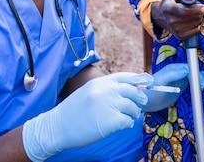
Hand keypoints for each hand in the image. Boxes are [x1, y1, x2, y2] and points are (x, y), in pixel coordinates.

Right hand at [22, 72, 150, 161]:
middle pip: (132, 91)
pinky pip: (128, 121)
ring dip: (133, 113)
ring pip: (133, 107)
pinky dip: (128, 124)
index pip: (125, 77)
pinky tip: (122, 125)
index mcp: (100, 82)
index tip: (146, 83)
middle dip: (139, 98)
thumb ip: (106, 88)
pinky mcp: (111, 121)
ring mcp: (109, 105)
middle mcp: (106, 91)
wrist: (57, 126)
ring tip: (128, 117)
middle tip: (140, 104)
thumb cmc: (73, 111)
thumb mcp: (89, 91)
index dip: (138, 80)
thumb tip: (129, 89)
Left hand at [141, 63, 203, 111]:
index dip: (196, 74)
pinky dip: (197, 85)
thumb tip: (186, 70)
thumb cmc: (151, 90)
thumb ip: (173, 74)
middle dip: (201, 77)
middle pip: (193, 72)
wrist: (145, 101)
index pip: (189, 69)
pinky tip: (202, 88)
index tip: (201, 82)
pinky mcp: (180, 87)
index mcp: (174, 69)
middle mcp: (177, 73)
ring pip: (193, 77)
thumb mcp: (161, 81)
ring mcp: (179, 80)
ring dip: (201, 80)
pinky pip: (191, 84)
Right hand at [152, 0, 203, 38]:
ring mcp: (175, 30)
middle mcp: (170, 21)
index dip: (195, 9)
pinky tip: (190, 20)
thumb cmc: (169, 1)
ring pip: (197, 23)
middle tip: (196, 5)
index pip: (183, 11)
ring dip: (198, 16)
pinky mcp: (180, 36)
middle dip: (199, 10)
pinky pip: (197, 30)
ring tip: (191, 13)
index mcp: (168, 8)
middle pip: (193, 17)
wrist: (160, 16)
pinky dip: (197, 24)